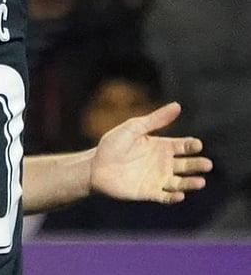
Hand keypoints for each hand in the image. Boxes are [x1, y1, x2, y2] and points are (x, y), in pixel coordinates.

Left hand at [90, 102, 212, 203]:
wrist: (95, 166)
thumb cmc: (113, 144)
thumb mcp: (133, 128)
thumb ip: (155, 119)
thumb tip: (177, 105)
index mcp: (161, 146)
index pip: (183, 146)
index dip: (191, 145)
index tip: (197, 144)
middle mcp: (163, 163)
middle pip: (186, 165)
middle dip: (198, 165)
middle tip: (207, 164)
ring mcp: (157, 178)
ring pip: (180, 182)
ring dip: (191, 183)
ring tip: (200, 182)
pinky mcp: (149, 192)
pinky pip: (165, 196)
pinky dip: (173, 197)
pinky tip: (179, 194)